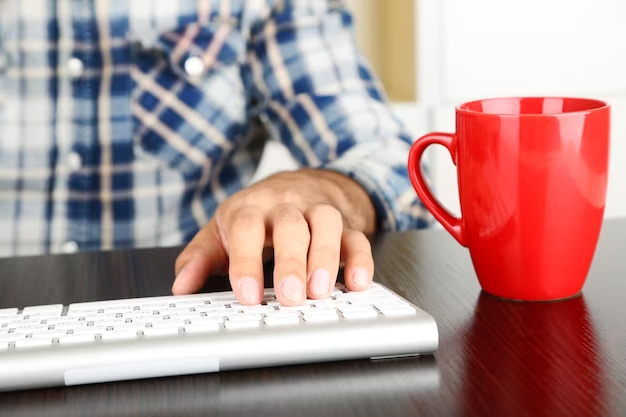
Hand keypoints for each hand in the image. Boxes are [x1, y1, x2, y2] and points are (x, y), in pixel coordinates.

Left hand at [172, 169, 376, 305]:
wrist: (301, 182)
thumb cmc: (257, 213)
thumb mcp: (222, 230)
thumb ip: (200, 257)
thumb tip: (180, 286)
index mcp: (250, 209)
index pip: (246, 228)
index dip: (246, 261)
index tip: (246, 294)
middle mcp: (286, 206)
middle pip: (290, 225)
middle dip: (291, 262)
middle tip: (290, 297)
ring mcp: (317, 212)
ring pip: (326, 223)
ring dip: (326, 256)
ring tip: (321, 291)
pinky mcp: (344, 223)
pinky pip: (356, 235)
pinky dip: (360, 258)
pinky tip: (358, 282)